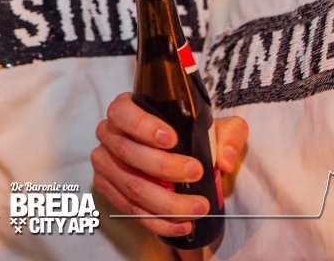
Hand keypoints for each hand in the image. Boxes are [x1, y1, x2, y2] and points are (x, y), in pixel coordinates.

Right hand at [92, 93, 246, 238]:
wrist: (176, 153)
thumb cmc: (189, 133)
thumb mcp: (215, 125)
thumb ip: (228, 135)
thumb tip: (224, 160)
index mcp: (125, 108)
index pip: (124, 113)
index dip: (144, 127)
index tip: (172, 139)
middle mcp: (109, 134)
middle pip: (128, 152)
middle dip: (163, 167)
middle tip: (196, 173)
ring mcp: (105, 163)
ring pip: (131, 186)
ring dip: (165, 202)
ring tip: (197, 207)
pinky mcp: (107, 189)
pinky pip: (130, 209)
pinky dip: (157, 221)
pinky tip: (181, 225)